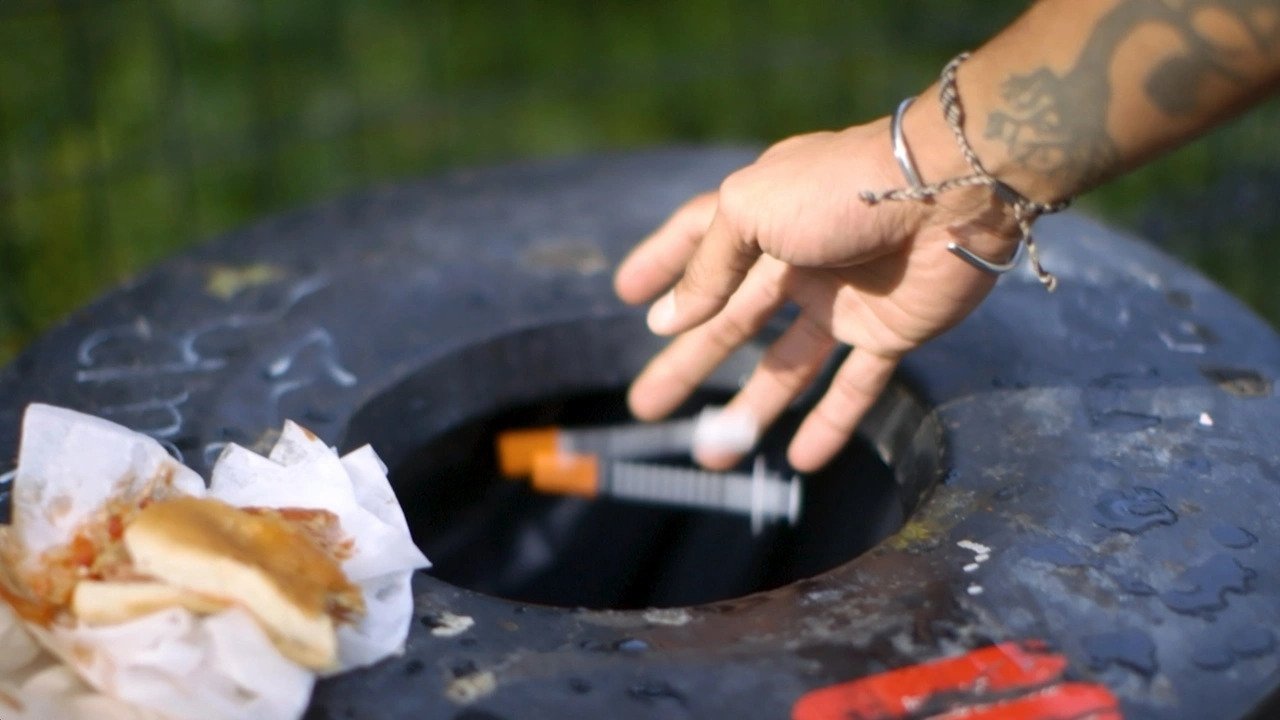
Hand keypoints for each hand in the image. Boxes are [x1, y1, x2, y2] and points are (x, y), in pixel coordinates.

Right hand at [614, 119, 1020, 471]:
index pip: (696, 241)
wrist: (948, 194)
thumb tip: (665, 319)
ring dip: (750, 409)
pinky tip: (801, 460)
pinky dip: (830, 424)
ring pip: (786, 366)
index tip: (626, 295)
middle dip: (686, 363)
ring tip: (712, 455)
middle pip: (730, 322)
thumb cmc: (839, 191)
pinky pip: (854, 387)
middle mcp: (797, 260)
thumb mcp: (749, 212)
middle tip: (644, 406)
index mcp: (761, 218)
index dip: (660, 264)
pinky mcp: (889, 332)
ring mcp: (842, 300)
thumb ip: (707, 268)